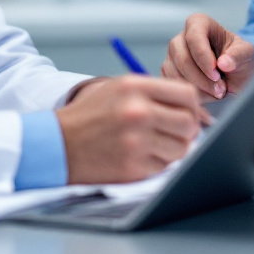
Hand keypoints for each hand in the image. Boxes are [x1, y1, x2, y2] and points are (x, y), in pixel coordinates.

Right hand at [57, 75, 205, 183]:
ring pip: (181, 148)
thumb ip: (157, 93)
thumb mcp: (120, 88)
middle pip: (189, 123)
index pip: (187, 95)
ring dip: (174, 148)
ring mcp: (136, 141)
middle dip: (187, 130)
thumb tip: (195, 110)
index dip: (193, 106)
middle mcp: (138, 111)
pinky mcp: (133, 166)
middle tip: (175, 132)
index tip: (187, 113)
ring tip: (155, 143)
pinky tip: (140, 155)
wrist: (59, 143)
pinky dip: (158, 163)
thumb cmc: (92, 114)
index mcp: (136, 87)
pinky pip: (164, 166)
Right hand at [161, 13, 253, 99]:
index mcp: (199, 23)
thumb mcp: (247, 54)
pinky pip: (173, 85)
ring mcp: (172, 56)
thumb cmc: (238, 60)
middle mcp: (181, 38)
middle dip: (202, 78)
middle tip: (220, 89)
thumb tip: (224, 62)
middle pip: (182, 58)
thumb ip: (239, 55)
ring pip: (175, 74)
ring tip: (216, 93)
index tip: (216, 74)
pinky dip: (190, 94)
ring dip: (197, 89)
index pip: (194, 36)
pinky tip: (206, 96)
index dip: (204, 57)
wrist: (235, 77)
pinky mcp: (169, 73)